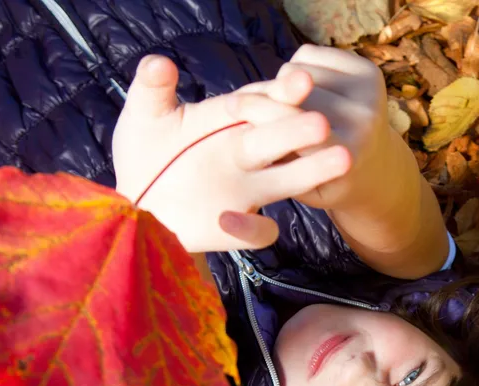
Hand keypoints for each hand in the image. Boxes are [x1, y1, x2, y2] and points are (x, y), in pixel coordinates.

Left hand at [111, 55, 351, 251]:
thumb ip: (151, 89)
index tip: (299, 81)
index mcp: (228, 120)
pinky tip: (228, 218)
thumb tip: (158, 61)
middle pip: (280, 139)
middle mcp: (245, 153)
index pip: (259, 103)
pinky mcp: (239, 227)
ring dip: (312, 171)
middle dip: (299, 130)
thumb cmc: (145, 153)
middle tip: (321, 124)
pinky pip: (260, 232)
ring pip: (287, 180)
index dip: (279, 93)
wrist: (135, 204)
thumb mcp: (143, 117)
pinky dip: (251, 227)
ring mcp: (246, 191)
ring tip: (342, 160)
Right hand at [224, 45, 394, 211]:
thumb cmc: (327, 182)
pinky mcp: (370, 71)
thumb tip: (235, 108)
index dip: (258, 111)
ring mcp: (370, 93)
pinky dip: (298, 67)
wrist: (377, 168)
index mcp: (345, 156)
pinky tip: (305, 92)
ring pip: (300, 69)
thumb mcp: (299, 186)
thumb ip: (273, 155)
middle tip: (243, 103)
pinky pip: (312, 54)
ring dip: (283, 84)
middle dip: (266, 95)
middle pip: (295, 91)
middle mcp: (364, 120)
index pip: (292, 124)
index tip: (231, 106)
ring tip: (285, 105)